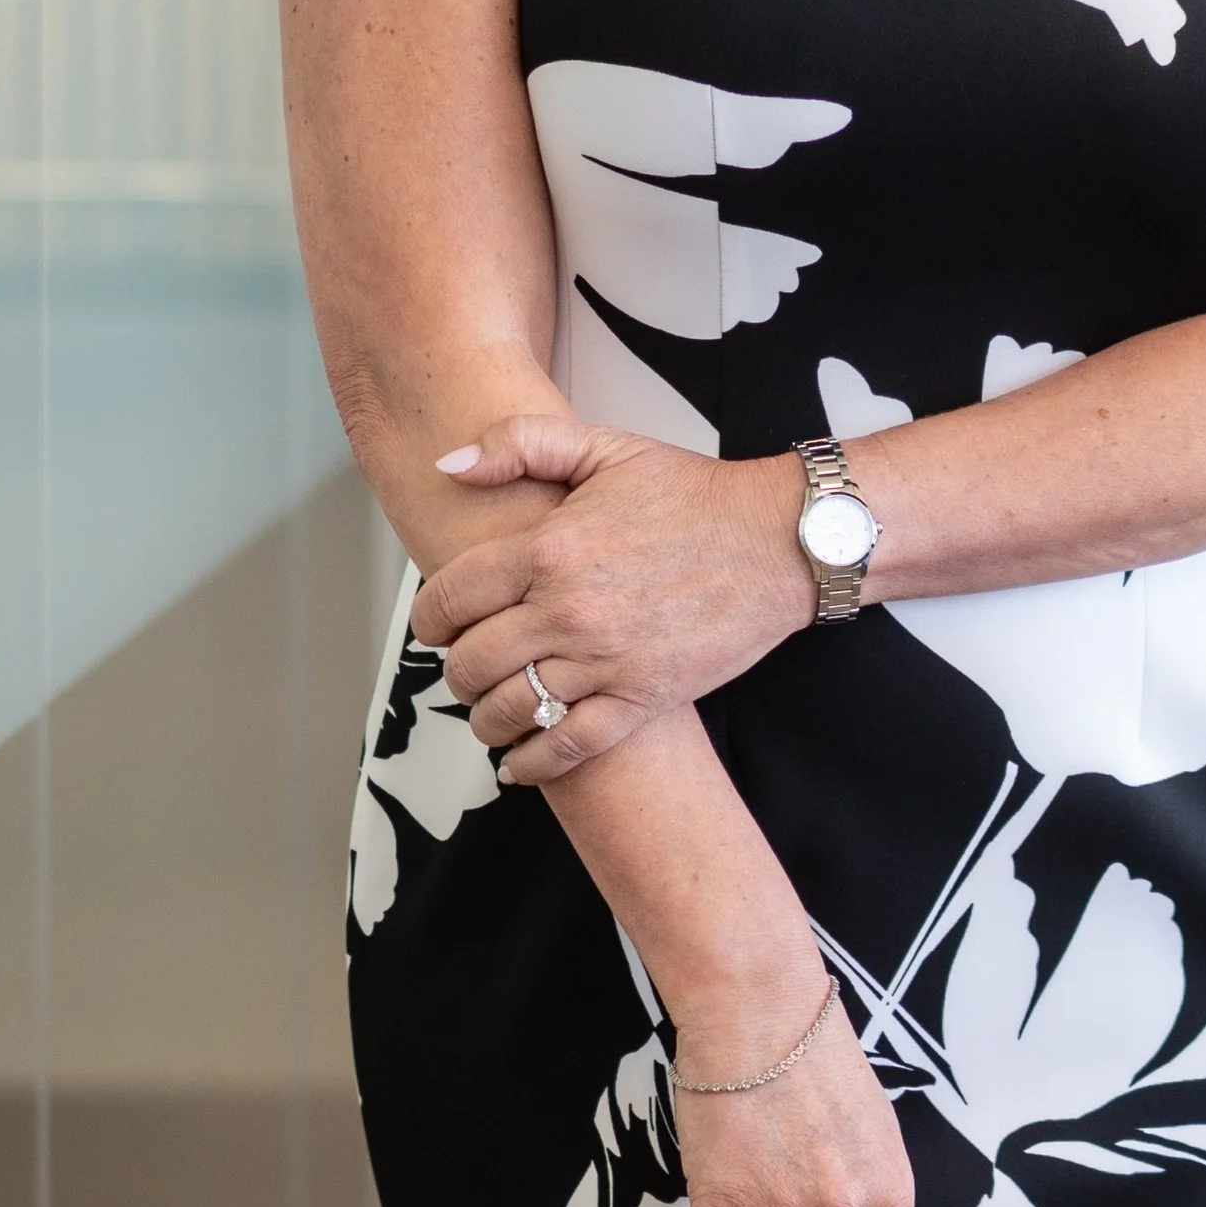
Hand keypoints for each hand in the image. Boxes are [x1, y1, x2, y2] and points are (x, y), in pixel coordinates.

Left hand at [416, 414, 806, 778]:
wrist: (776, 541)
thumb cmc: (694, 495)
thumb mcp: (604, 446)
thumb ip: (519, 443)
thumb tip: (449, 464)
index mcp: (549, 549)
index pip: (451, 597)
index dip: (430, 617)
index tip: (435, 623)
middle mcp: (568, 610)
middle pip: (472, 662)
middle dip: (456, 669)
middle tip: (465, 665)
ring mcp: (604, 660)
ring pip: (510, 710)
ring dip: (486, 718)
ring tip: (489, 709)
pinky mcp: (641, 698)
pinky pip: (568, 746)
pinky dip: (532, 763)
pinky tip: (518, 762)